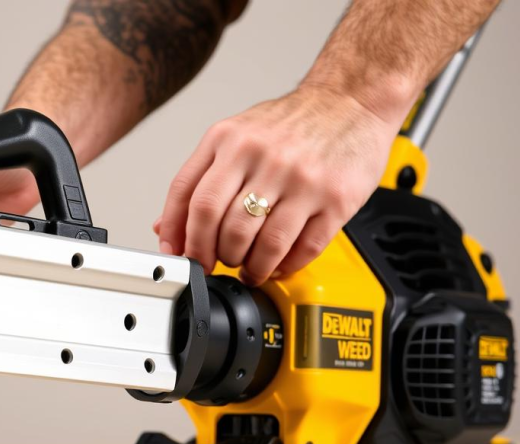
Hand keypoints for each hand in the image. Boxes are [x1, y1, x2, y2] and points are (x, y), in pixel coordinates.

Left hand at [154, 86, 399, 284]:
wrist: (352, 100)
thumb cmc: (294, 122)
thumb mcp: (235, 136)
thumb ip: (200, 178)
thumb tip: (167, 226)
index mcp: (229, 140)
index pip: (188, 196)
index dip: (177, 235)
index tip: (180, 255)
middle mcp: (262, 157)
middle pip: (219, 224)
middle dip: (210, 255)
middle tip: (215, 263)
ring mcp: (301, 179)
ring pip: (260, 244)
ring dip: (248, 267)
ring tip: (248, 268)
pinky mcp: (335, 199)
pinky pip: (303, 248)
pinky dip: (285, 266)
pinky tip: (278, 264)